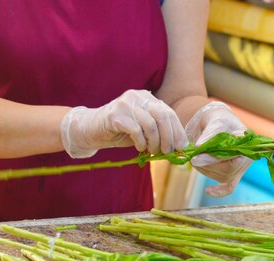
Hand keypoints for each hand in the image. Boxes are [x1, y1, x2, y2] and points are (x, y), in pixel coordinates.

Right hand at [60, 90, 186, 157]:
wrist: (91, 130)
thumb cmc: (121, 132)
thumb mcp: (144, 131)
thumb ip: (159, 133)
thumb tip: (180, 147)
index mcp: (147, 98)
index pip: (169, 112)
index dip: (177, 131)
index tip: (182, 147)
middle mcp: (138, 96)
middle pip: (162, 116)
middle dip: (168, 137)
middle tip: (168, 152)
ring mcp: (125, 104)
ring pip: (150, 124)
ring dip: (154, 142)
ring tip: (152, 151)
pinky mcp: (115, 114)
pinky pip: (135, 130)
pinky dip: (141, 142)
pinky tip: (140, 147)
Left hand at [186, 102, 251, 196]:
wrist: (216, 122)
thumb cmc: (219, 119)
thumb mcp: (215, 121)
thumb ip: (209, 133)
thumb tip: (199, 147)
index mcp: (248, 145)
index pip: (233, 160)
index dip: (213, 160)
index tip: (196, 157)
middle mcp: (246, 159)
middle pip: (228, 171)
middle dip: (207, 166)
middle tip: (192, 158)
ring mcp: (239, 168)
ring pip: (222, 177)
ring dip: (205, 170)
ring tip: (195, 157)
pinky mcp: (231, 174)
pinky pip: (229, 187)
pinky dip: (219, 191)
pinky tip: (208, 191)